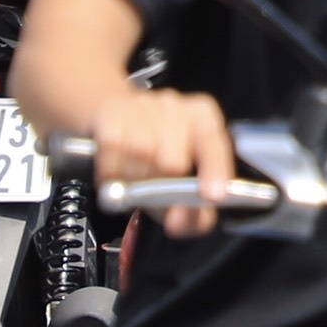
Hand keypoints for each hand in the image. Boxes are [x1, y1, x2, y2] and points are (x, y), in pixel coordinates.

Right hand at [89, 87, 233, 237]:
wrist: (114, 117)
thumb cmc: (156, 156)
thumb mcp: (182, 184)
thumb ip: (194, 214)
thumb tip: (179, 220)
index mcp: (204, 120)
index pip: (215, 147)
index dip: (215, 173)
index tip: (213, 195)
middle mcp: (178, 108)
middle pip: (173, 160)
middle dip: (159, 186)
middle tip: (150, 191)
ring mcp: (144, 106)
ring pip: (141, 154)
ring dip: (132, 179)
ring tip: (132, 179)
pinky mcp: (112, 111)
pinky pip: (112, 148)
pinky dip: (111, 169)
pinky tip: (115, 169)